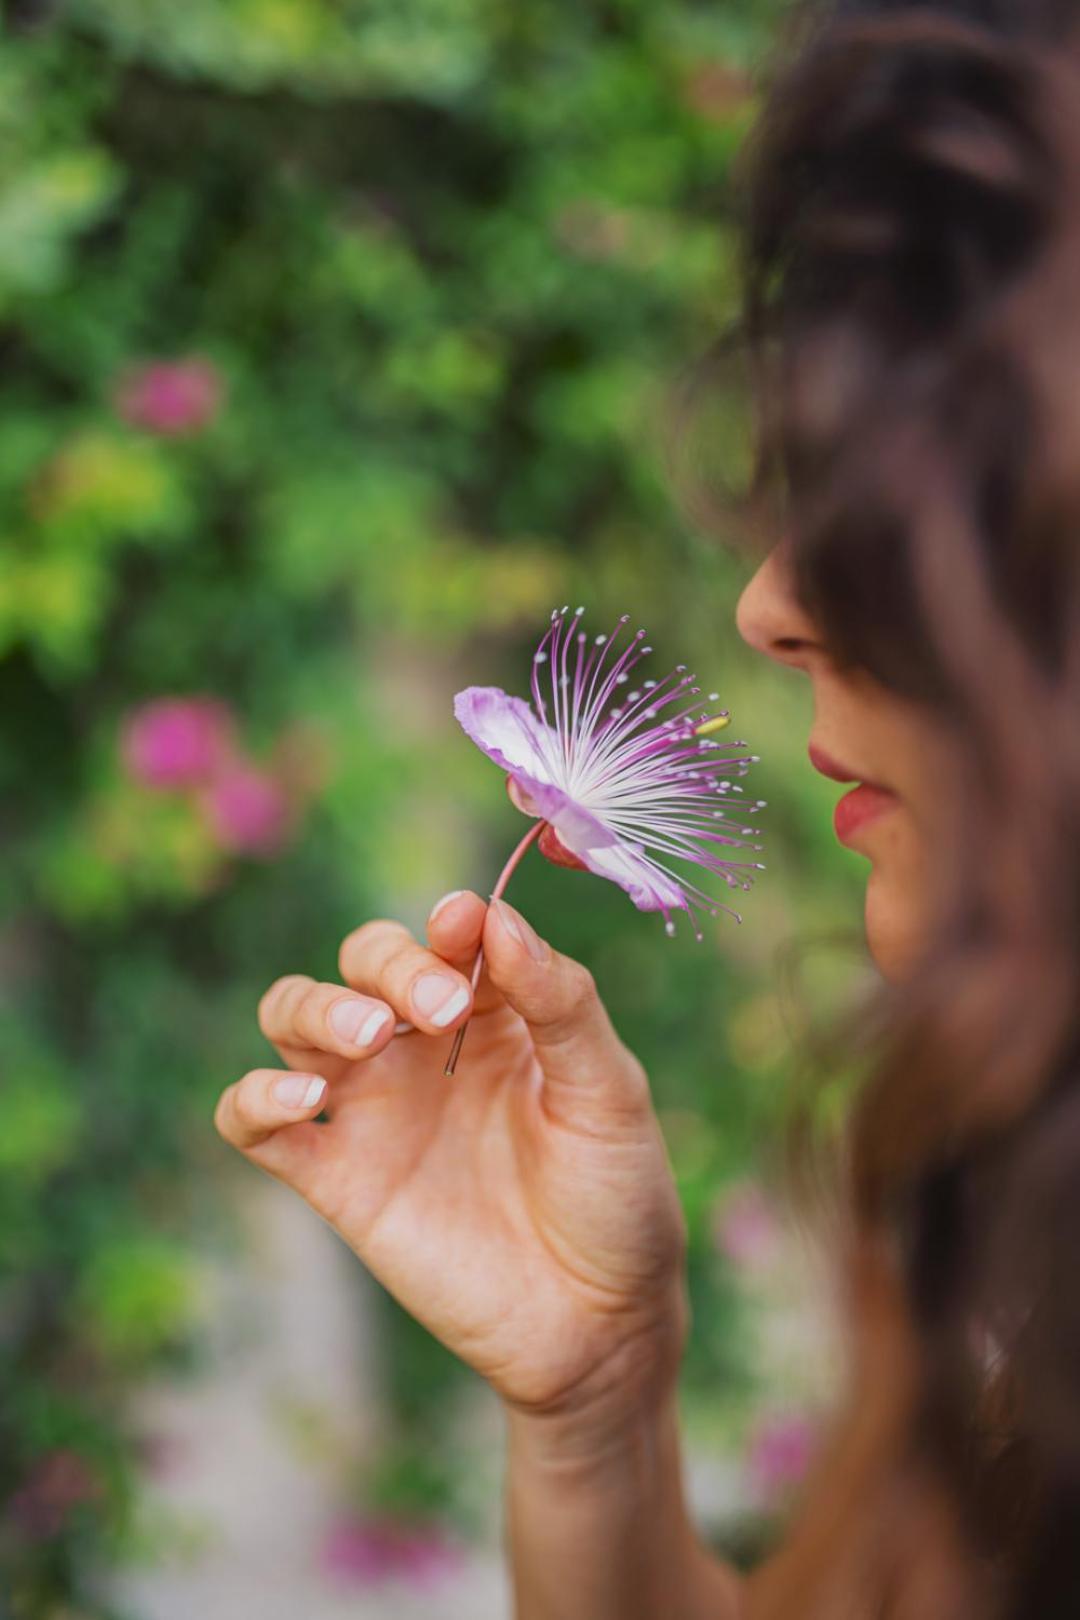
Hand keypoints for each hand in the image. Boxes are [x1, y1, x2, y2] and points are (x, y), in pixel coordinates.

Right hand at [214, 892, 688, 1426]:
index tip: (463, 925)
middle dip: (390, 964)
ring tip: (370, 1034)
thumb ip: (561, 1003)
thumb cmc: (616, 1197)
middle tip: (441, 1007)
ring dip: (316, 1007)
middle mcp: (423, 1045)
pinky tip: (302, 1099)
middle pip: (363, 961)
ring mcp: (372, 1107)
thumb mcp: (608, 1091)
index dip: (450, 922)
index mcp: (494, 1011)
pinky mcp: (335, 1176)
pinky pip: (256, 1120)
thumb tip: (496, 919)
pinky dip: (255, 1096)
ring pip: (294, 1016)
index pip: (448, 935)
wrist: (598, 1326)